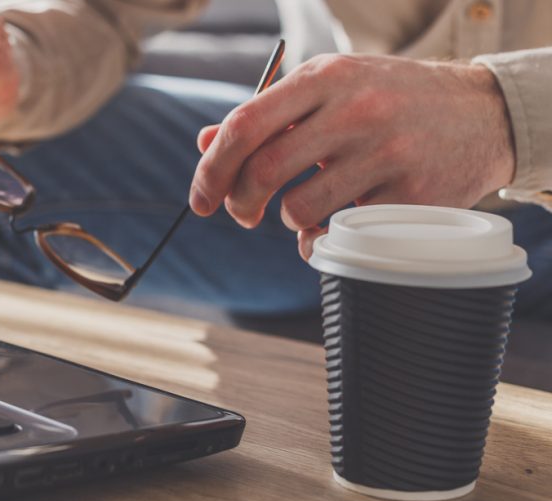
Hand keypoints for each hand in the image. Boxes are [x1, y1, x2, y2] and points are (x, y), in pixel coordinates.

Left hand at [188, 55, 515, 259]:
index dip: (211, 168)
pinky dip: (324, 240)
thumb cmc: (389, 103)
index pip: (245, 124)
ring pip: (299, 208)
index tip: (201, 198)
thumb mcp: (331, 91)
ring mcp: (387, 152)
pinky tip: (335, 225)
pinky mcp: (412, 193)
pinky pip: (341, 233)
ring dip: (289, 222)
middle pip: (264, 170)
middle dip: (239, 203)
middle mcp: (355, 110)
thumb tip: (205, 143)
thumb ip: (268, 116)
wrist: (481, 113)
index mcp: (326, 78)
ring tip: (303, 212)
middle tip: (241, 214)